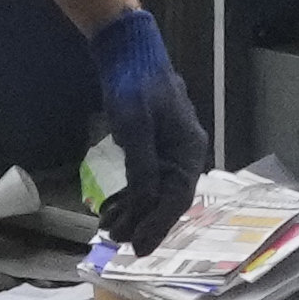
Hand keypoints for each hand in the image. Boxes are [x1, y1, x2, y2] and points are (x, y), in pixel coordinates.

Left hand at [82, 8, 207, 249]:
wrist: (127, 51)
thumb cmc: (135, 84)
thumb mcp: (136, 124)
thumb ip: (141, 164)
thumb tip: (145, 202)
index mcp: (189, 149)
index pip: (177, 197)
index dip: (158, 224)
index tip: (140, 248)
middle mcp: (184, 154)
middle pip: (167, 199)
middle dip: (143, 222)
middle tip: (118, 242)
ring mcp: (168, 151)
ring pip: (154, 192)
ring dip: (133, 212)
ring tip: (109, 230)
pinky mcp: (151, 147)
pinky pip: (144, 179)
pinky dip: (129, 196)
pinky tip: (112, 210)